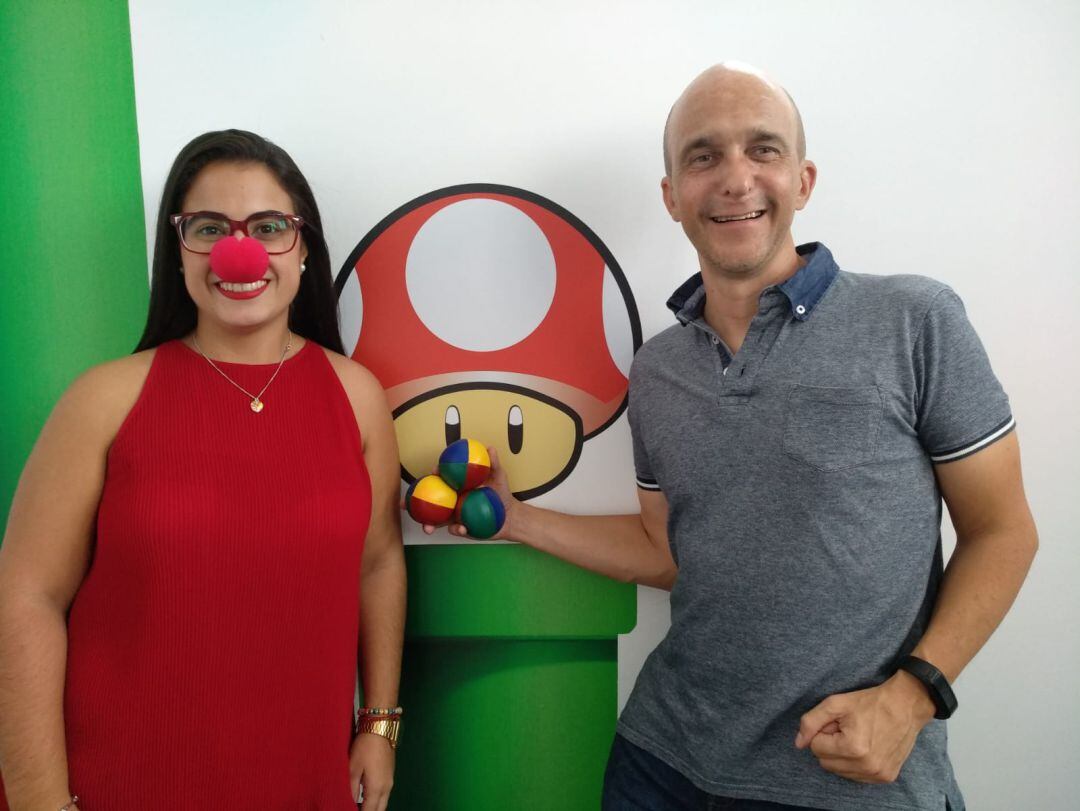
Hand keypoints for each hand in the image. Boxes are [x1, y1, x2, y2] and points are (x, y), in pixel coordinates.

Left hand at [349, 733, 394, 808]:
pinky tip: (365, 797)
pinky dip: (376, 800)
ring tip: (358, 806)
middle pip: (379, 810)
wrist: (380, 728)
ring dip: (372, 807)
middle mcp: (386, 788)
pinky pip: (384, 795)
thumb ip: (351, 788)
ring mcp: (390, 781)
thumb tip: (350, 802)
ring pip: (383, 803)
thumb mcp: (353, 768)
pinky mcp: (390, 775)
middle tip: (354, 809)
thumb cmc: (364, 747)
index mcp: (376, 788)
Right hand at [399, 447, 520, 539]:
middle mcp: (452, 500)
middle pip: (430, 500)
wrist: (510, 516)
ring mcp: (455, 514)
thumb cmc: (502, 493)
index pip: (441, 479)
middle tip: (405, 503)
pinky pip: (454, 529)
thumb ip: (493, 464)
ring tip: (427, 528)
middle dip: (414, 502)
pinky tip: (461, 528)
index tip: (434, 471)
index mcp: (457, 486)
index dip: (435, 475)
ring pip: (436, 519)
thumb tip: (490, 448)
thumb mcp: (499, 477)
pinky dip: (456, 530)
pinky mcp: (461, 528)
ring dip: (428, 524)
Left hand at [794, 671, 935, 782]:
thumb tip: (798, 743)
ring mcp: (877, 774)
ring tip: (858, 737)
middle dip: (831, 745)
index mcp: (852, 748)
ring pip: (840, 771)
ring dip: (842, 755)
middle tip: (847, 729)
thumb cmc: (870, 702)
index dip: (824, 732)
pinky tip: (867, 747)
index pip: (816, 747)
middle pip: (826, 762)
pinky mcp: (886, 777)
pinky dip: (855, 763)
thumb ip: (811, 722)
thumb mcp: (835, 703)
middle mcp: (866, 766)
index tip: (838, 722)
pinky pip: (856, 776)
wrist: (906, 706)